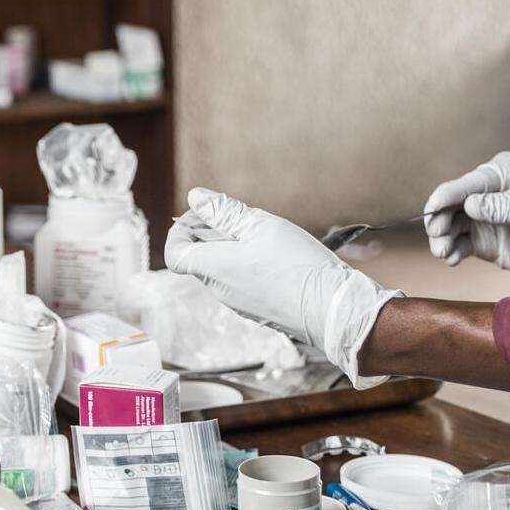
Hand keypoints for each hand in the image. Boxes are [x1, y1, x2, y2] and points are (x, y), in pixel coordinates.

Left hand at [167, 187, 401, 386]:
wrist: (334, 310)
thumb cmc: (299, 266)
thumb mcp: (261, 226)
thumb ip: (225, 212)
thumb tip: (196, 198)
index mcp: (214, 268)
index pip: (175, 253)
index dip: (182, 230)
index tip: (204, 215)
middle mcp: (220, 290)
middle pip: (200, 258)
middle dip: (213, 233)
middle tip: (244, 219)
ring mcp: (238, 303)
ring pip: (222, 269)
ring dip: (234, 248)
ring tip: (266, 237)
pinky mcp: (257, 310)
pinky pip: (240, 282)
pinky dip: (248, 264)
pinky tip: (277, 256)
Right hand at [423, 151, 509, 280]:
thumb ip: (507, 205)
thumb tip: (469, 205)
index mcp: (503, 172)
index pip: (468, 183)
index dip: (447, 195)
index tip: (434, 209)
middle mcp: (489, 193)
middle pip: (453, 204)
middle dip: (440, 219)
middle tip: (438, 236)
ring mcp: (486, 219)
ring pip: (452, 225)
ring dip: (442, 237)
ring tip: (444, 252)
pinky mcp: (487, 243)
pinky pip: (461, 245)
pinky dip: (452, 251)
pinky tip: (452, 259)